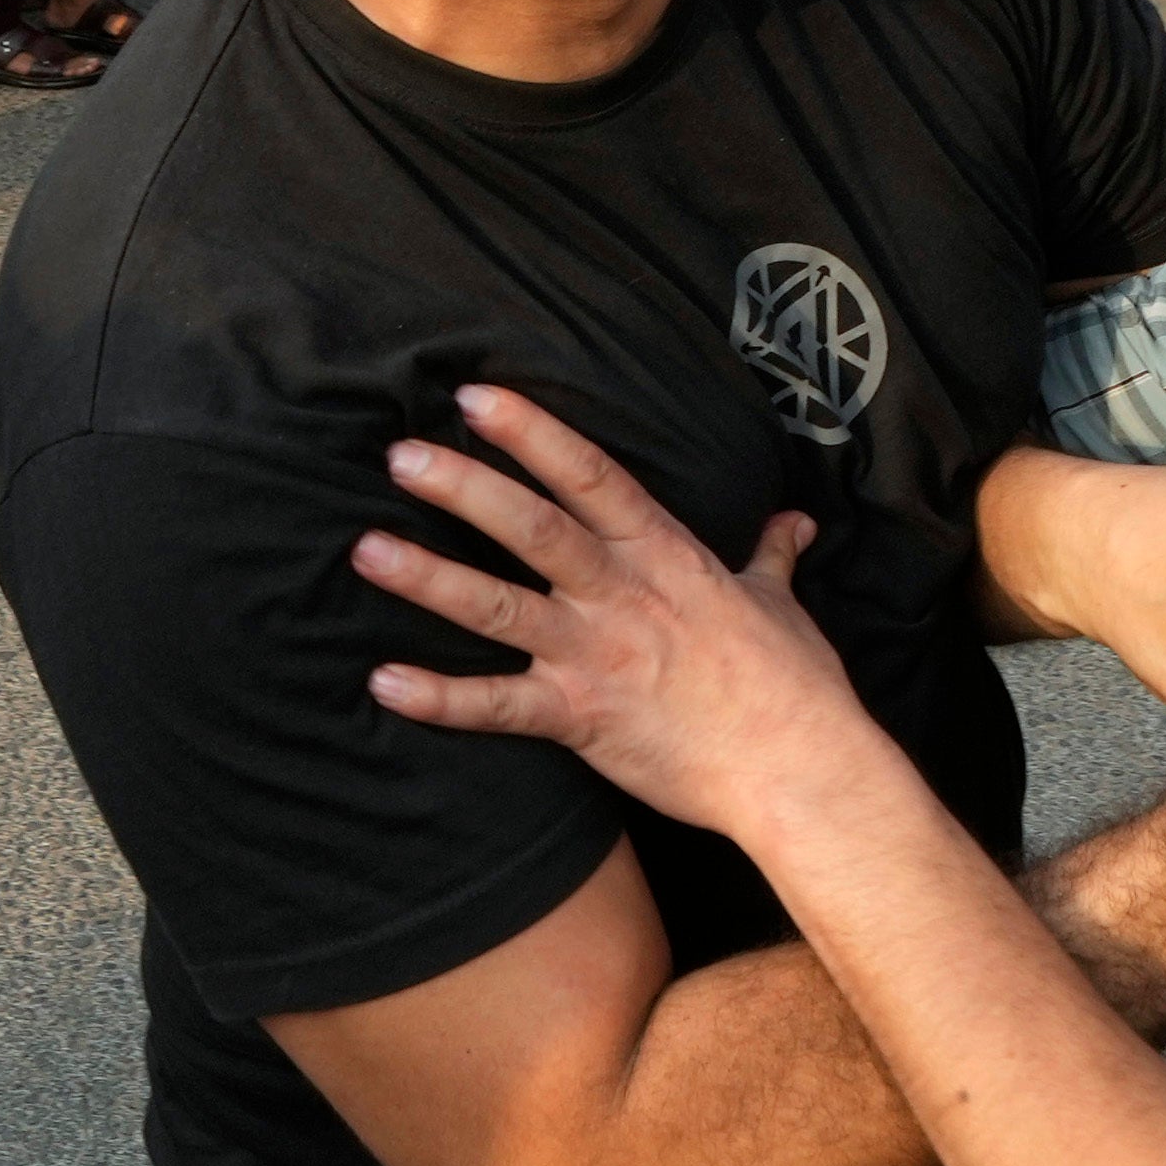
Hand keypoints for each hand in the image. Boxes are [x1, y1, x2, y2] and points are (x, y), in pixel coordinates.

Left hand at [350, 383, 869, 837]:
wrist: (799, 768)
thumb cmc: (795, 687)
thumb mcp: (780, 604)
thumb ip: (769, 556)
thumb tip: (791, 523)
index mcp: (665, 555)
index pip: (591, 475)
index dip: (532, 433)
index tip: (476, 397)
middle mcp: (621, 595)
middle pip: (531, 527)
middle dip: (463, 486)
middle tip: (398, 454)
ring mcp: (597, 657)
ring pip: (499, 607)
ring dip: (429, 578)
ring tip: (366, 550)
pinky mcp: (582, 720)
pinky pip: (498, 707)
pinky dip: (439, 698)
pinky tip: (383, 682)